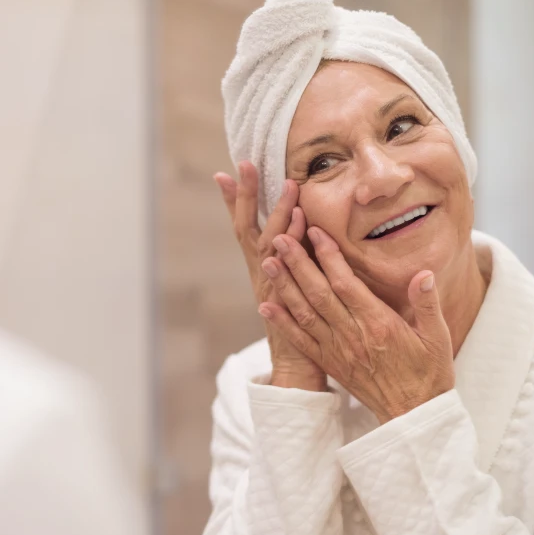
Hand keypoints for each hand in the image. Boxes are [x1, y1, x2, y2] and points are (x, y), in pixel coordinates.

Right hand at [218, 161, 325, 390]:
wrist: (298, 370)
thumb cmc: (304, 328)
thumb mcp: (296, 287)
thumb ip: (300, 260)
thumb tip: (309, 230)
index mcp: (263, 269)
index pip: (245, 227)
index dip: (235, 201)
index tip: (224, 173)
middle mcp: (261, 275)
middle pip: (246, 229)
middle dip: (245, 195)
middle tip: (245, 164)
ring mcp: (269, 289)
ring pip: (267, 246)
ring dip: (277, 215)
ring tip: (289, 186)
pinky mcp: (283, 304)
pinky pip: (284, 273)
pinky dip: (288, 250)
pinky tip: (296, 227)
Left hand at [258, 227, 454, 419]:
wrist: (413, 416)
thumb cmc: (430, 374)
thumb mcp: (439, 338)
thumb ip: (429, 304)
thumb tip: (423, 273)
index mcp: (379, 325)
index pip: (347, 284)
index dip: (328, 256)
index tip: (315, 231)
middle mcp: (352, 336)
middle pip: (319, 294)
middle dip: (297, 264)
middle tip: (279, 238)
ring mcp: (338, 351)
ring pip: (305, 314)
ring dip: (284, 287)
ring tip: (268, 262)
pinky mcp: (330, 364)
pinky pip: (301, 341)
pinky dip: (282, 323)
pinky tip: (265, 305)